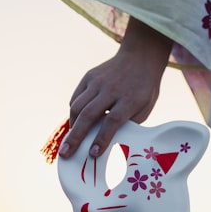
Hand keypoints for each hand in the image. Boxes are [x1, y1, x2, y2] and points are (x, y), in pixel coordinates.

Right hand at [59, 19, 171, 158]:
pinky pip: (76, 97)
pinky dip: (73, 112)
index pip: (112, 121)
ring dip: (72, 126)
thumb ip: (130, 123)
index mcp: (129, 99)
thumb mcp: (145, 107)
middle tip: (65, 154)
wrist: (139, 57)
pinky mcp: (89, 77)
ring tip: (69, 142)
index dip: (102, 138)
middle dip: (75, 137)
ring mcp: (98, 81)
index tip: (93, 154)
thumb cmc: (144, 88)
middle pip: (89, 115)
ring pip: (77, 106)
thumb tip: (114, 143)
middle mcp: (111, 89)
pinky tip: (75, 123)